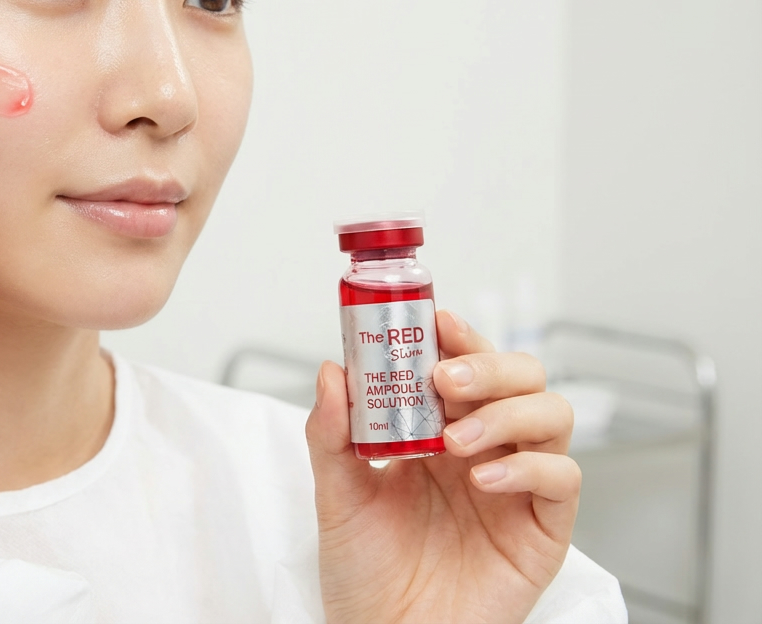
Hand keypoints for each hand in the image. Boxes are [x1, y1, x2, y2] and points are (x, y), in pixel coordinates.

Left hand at [307, 311, 578, 623]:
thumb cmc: (365, 573)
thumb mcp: (336, 496)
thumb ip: (331, 434)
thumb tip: (333, 371)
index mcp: (439, 432)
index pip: (466, 365)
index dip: (459, 337)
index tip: (436, 321)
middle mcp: (485, 450)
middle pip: (520, 376)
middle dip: (488, 365)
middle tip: (444, 380)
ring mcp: (519, 486)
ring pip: (552, 413)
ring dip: (507, 411)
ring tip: (457, 440)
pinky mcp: (544, 529)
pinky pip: (563, 478)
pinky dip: (529, 465)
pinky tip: (484, 479)